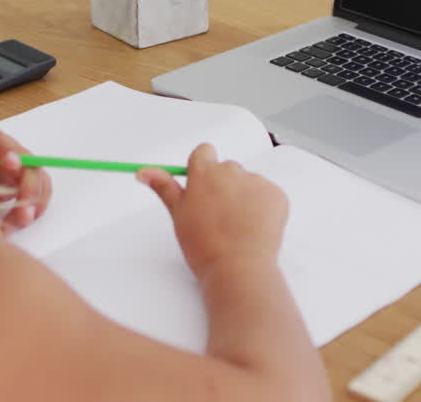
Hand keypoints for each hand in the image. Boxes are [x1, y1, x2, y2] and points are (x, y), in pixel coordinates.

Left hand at [0, 129, 51, 231]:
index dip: (8, 151)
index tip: (13, 166)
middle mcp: (6, 151)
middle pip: (29, 162)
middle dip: (30, 188)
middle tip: (24, 213)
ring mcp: (18, 168)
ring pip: (39, 179)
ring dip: (35, 202)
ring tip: (18, 223)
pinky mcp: (23, 184)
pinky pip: (38, 193)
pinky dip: (34, 209)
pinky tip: (19, 222)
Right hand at [137, 143, 287, 279]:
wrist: (238, 269)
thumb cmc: (204, 246)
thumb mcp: (178, 214)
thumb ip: (164, 187)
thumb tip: (143, 171)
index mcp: (204, 173)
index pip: (204, 151)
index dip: (203, 169)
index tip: (202, 188)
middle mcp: (232, 171)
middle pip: (227, 168)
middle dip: (223, 186)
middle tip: (218, 215)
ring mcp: (257, 182)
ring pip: (248, 182)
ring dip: (243, 196)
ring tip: (237, 226)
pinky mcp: (277, 195)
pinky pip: (268, 194)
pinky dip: (263, 207)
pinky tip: (254, 228)